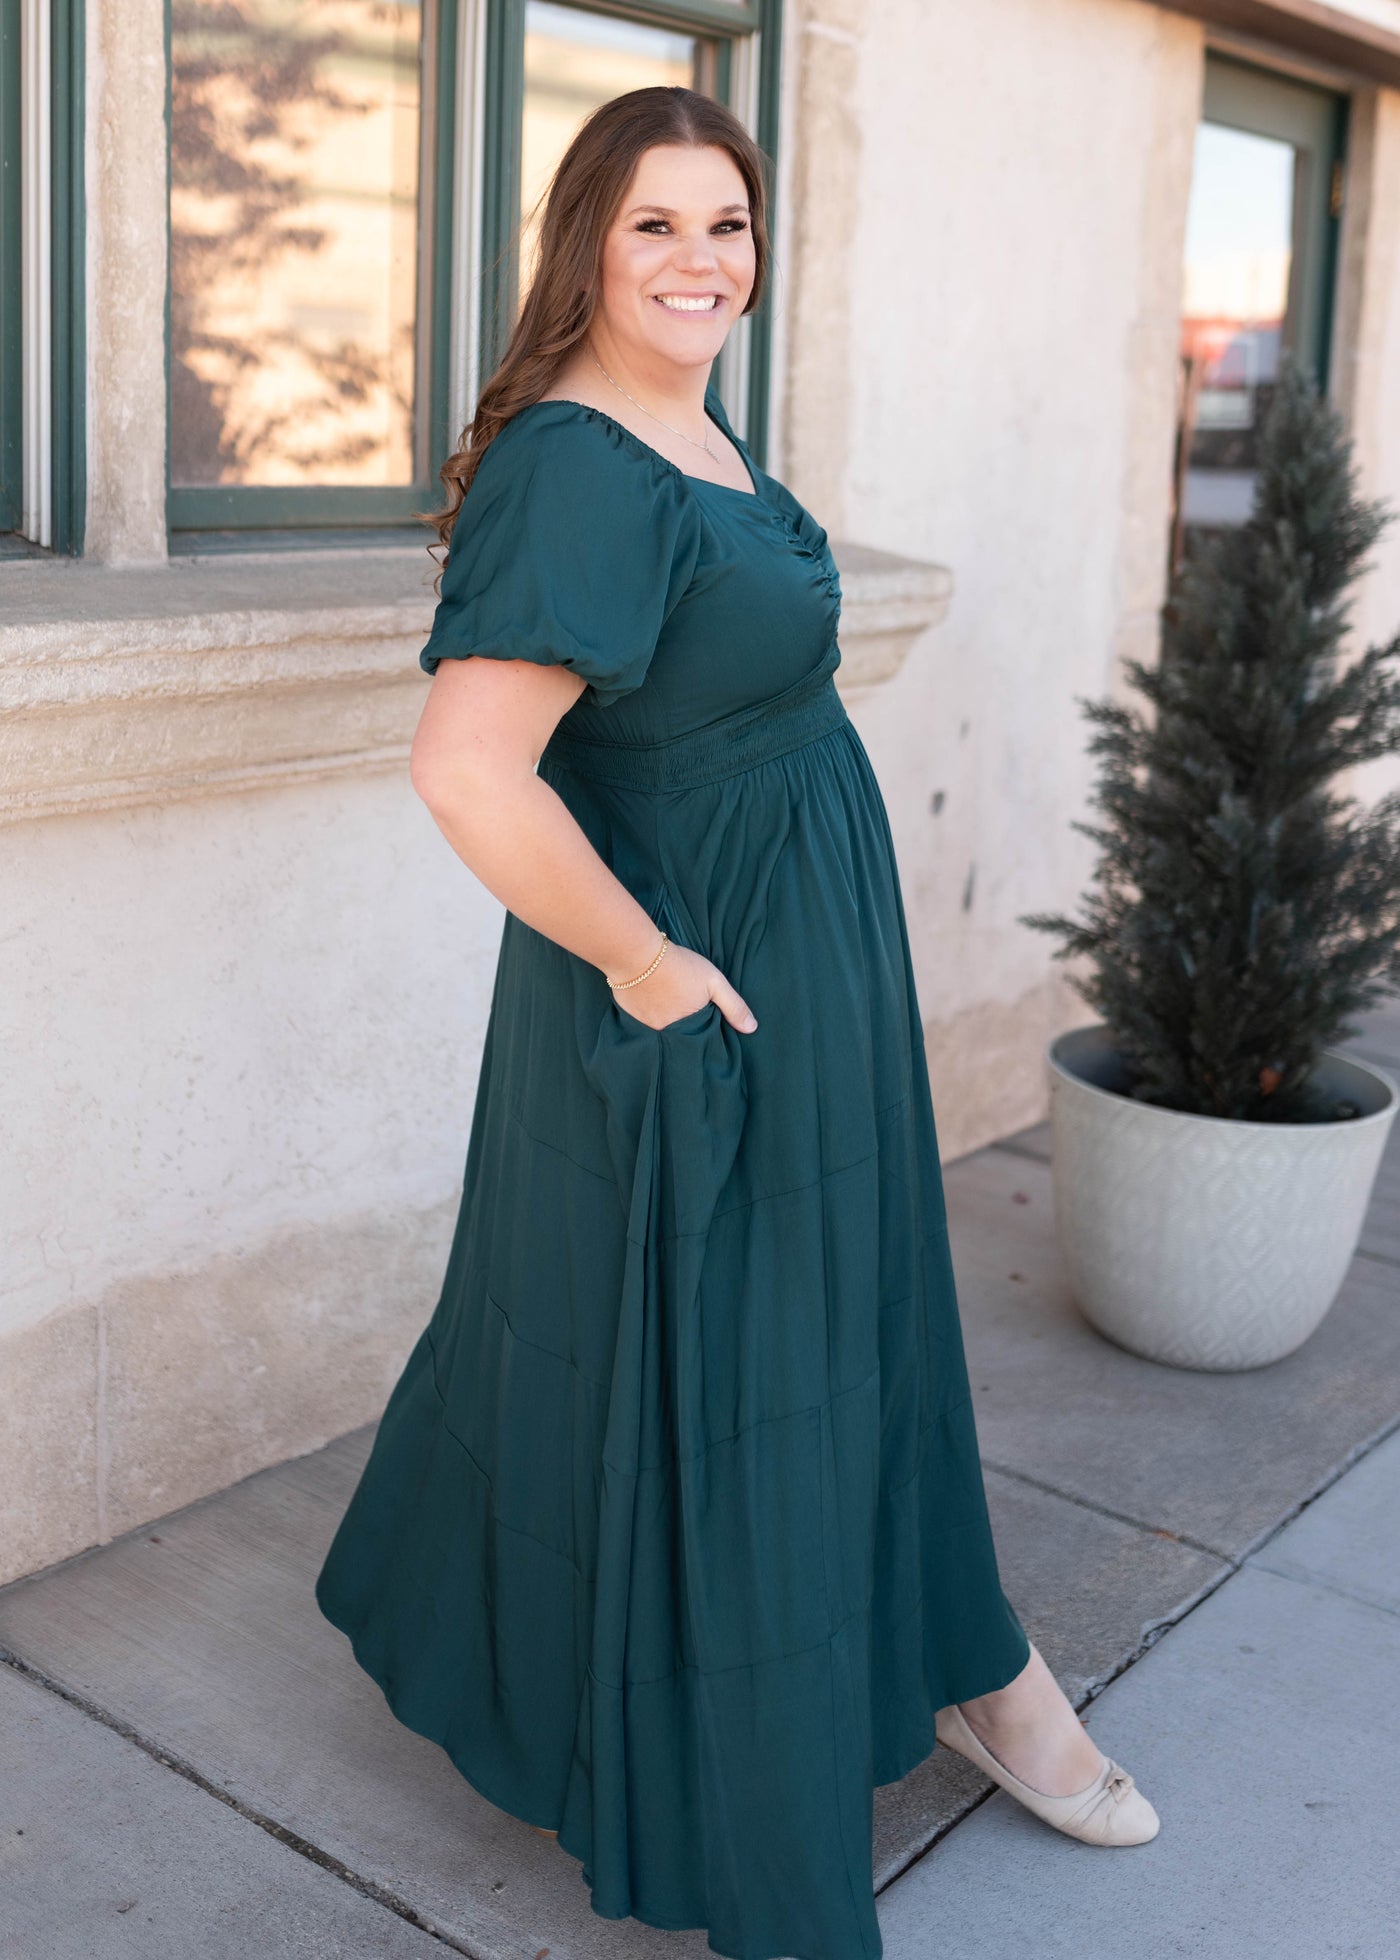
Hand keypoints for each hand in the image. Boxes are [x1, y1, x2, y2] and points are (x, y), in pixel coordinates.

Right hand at [610, 939, 757, 1033]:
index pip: (700, 1036)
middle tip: (682, 998)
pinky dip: (646, 1009)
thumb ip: (734, 1006)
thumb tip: (751, 1029)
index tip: (703, 1010)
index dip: (703, 1024)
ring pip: (659, 1024)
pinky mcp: (628, 1015)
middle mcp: (665, 1032)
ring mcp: (644, 1025)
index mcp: (687, 1028)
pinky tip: (650, 993)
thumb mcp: (714, 982)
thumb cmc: (679, 966)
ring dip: (664, 1014)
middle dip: (683, 1020)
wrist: (637, 954)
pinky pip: (641, 1017)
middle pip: (679, 1032)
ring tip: (667, 995)